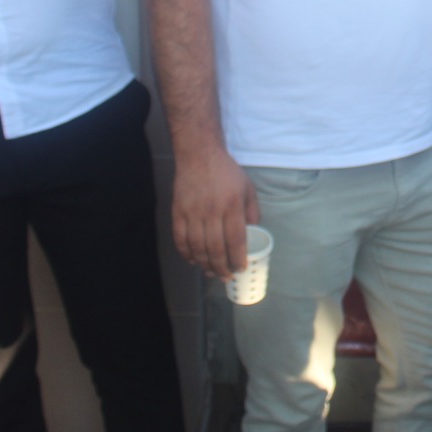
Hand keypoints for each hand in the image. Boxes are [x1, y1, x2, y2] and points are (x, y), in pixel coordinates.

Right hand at [171, 145, 256, 279]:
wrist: (199, 155)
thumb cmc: (227, 172)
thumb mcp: (248, 188)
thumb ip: (252, 212)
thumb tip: (254, 234)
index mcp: (232, 205)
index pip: (235, 240)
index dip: (237, 258)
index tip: (240, 269)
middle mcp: (212, 211)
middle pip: (215, 248)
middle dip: (221, 267)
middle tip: (225, 277)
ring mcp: (192, 212)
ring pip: (197, 247)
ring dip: (204, 264)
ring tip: (211, 272)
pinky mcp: (178, 212)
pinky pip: (180, 239)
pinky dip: (186, 253)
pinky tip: (193, 260)